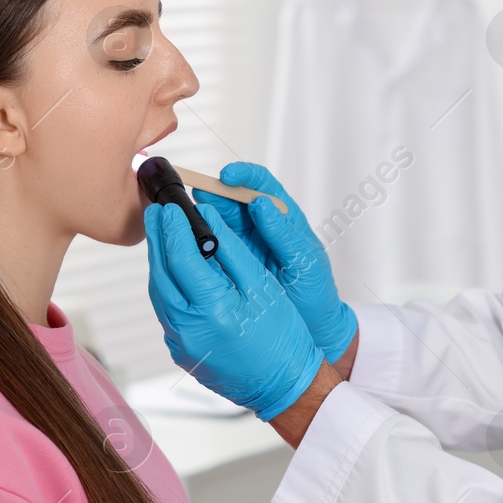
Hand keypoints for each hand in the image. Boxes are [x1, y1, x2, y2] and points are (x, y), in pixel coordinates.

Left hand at [144, 201, 324, 420]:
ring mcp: (181, 344)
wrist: (284, 385)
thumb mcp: (262, 287)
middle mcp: (189, 329)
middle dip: (158, 240)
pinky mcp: (180, 352)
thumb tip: (210, 220)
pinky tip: (173, 272)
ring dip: (159, 263)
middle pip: (162, 274)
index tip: (171, 209)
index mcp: (213, 310)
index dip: (174, 229)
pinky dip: (166, 287)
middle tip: (156, 214)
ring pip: (159, 294)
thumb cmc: (282, 337)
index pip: (182, 259)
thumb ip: (232, 251)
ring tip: (162, 237)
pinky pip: (166, 311)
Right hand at [192, 163, 358, 363]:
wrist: (311, 327)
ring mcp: (245, 243)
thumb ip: (283, 234)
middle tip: (197, 195)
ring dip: (203, 214)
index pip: (261, 184)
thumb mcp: (303, 262)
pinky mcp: (231, 261)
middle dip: (214, 192)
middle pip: (233, 197)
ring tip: (187, 215)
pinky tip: (188, 240)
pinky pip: (213, 243)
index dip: (243, 175)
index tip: (226, 176)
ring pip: (219, 218)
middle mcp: (262, 225)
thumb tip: (262, 205)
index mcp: (284, 218)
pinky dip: (200, 239)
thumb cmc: (314, 293)